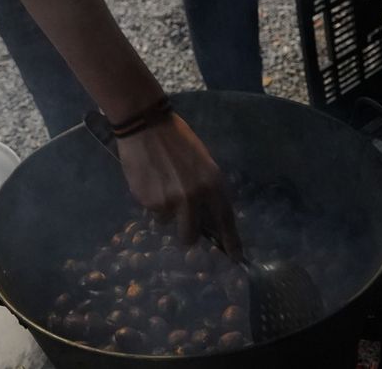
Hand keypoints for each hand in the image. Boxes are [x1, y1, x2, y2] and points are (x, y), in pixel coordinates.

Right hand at [116, 113, 241, 256]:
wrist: (146, 125)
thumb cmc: (177, 139)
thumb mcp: (202, 162)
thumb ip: (206, 189)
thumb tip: (207, 216)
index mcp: (212, 184)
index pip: (225, 220)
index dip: (230, 241)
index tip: (235, 257)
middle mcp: (193, 197)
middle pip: (190, 236)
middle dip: (186, 233)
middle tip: (180, 220)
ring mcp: (169, 201)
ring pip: (167, 223)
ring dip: (165, 212)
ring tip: (159, 185)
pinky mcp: (148, 201)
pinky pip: (151, 211)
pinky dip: (150, 200)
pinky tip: (149, 179)